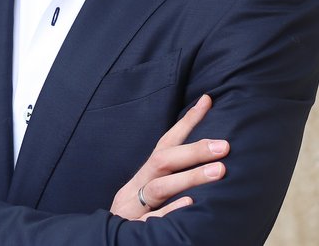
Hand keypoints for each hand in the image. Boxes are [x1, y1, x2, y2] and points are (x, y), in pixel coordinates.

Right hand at [110, 94, 229, 220]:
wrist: (107, 241)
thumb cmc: (136, 215)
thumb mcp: (151, 192)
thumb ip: (171, 177)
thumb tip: (207, 160)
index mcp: (147, 174)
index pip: (167, 142)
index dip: (187, 121)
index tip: (207, 100)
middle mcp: (140, 184)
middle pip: (163, 160)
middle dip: (193, 150)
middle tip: (224, 145)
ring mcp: (137, 206)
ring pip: (160, 187)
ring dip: (190, 177)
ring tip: (219, 171)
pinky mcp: (136, 227)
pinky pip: (155, 218)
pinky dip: (172, 210)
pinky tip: (191, 205)